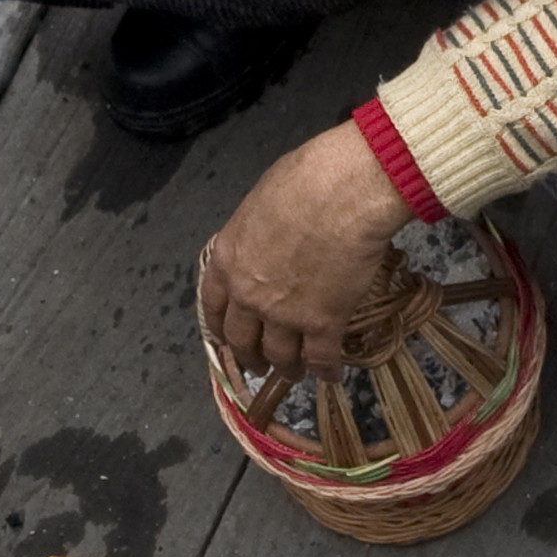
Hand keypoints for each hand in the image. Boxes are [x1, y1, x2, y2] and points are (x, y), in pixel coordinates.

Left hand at [197, 120, 414, 379]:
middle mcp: (248, 295)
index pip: (212, 305)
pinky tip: (332, 376)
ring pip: (280, 356)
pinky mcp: (323, 324)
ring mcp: (284, 314)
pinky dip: (327, 371)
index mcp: (227, 260)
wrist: (344, 192)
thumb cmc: (305, 180)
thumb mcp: (260, 203)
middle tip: (259, 363)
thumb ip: (255, 234)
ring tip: (295, 373)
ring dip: (287, 369)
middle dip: (249, 356)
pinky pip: (322, 358)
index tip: (227, 336)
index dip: (220, 326)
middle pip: (241, 339)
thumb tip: (268, 240)